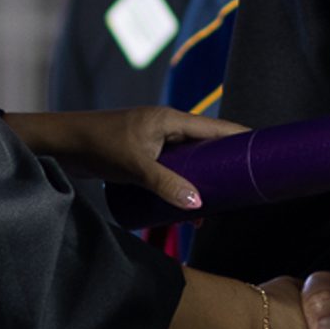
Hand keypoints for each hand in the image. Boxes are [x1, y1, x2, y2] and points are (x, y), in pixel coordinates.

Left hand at [3, 105, 244, 212]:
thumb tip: (199, 206)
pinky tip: (187, 208)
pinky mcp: (142, 156)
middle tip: (247, 185)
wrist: (64, 144)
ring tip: (219, 206)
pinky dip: (183, 186)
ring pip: (189, 162)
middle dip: (225, 165)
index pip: (215, 128)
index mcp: (170, 120)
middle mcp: (166, 128)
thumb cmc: (99, 146)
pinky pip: (172, 170)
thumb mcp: (136, 167)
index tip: (265, 151)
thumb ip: (167, 185)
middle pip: (206, 146)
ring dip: (202, 181)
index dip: (240, 139)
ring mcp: (154, 142)